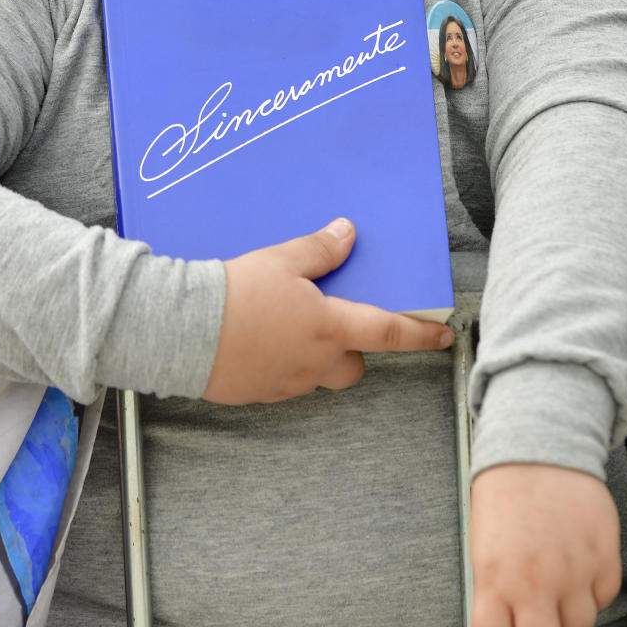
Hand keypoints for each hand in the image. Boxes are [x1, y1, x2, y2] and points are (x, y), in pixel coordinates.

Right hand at [204, 217, 453, 404]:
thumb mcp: (281, 261)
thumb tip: (347, 234)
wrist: (183, 332)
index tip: (444, 337)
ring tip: (286, 327)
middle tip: (332, 323)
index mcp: (329, 327)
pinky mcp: (260, 393)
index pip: (389, 332)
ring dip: (315, 356)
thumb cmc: (236, 294)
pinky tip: (260, 341)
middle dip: (352, 350)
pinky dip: (283, 363)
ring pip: (318, 375)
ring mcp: (287, 383)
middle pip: (354, 367)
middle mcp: (315, 362)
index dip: (420, 334)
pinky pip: (285, 381)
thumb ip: (319, 250)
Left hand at [470, 463, 620, 626]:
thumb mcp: (482, 540)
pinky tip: (577, 562)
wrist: (541, 444)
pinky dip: (591, 591)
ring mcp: (573, 570)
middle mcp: (534, 580)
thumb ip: (493, 587)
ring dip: (567, 621)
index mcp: (493, 575)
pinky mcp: (603, 557)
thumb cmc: (503, 491)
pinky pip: (602, 596)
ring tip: (556, 589)